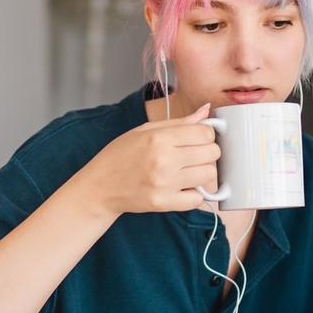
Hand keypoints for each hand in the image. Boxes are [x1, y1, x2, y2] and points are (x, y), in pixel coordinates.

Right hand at [79, 102, 221, 216]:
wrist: (100, 187)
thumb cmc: (121, 155)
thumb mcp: (145, 130)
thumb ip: (179, 122)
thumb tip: (206, 109)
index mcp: (159, 138)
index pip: (205, 132)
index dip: (206, 133)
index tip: (198, 138)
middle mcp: (164, 160)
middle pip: (212, 153)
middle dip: (207, 151)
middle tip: (193, 154)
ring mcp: (165, 184)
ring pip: (209, 175)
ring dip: (203, 172)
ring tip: (187, 171)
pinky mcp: (164, 203)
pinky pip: (198, 199)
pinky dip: (195, 193)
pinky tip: (182, 187)